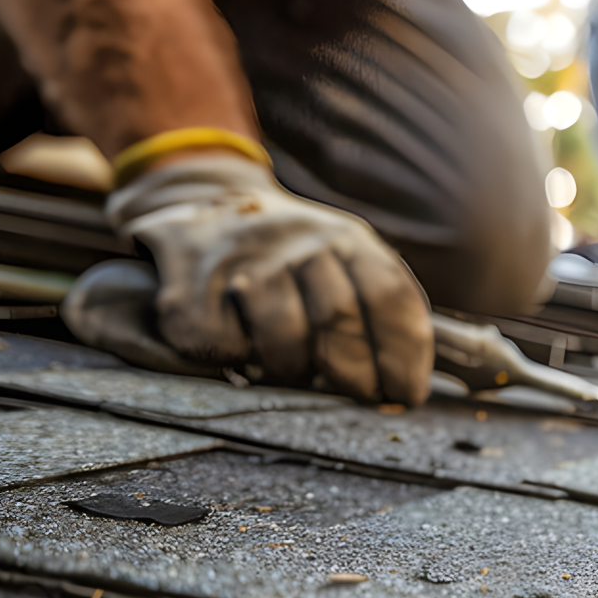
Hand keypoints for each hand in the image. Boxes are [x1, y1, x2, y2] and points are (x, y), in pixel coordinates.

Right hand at [106, 154, 432, 403]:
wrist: (202, 200)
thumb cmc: (290, 257)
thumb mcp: (347, 260)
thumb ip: (379, 311)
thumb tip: (404, 390)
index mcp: (349, 239)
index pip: (391, 298)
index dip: (405, 356)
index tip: (406, 395)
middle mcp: (301, 241)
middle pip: (340, 321)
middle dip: (355, 374)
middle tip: (358, 396)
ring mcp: (246, 258)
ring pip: (284, 339)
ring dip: (292, 370)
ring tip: (289, 367)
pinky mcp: (191, 281)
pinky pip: (223, 346)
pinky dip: (234, 363)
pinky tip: (238, 346)